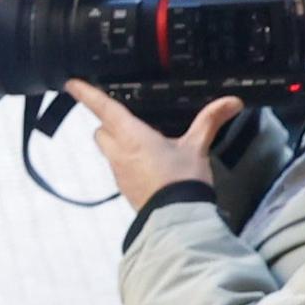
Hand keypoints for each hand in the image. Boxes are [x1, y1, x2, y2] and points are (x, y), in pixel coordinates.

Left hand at [62, 82, 240, 210]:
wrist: (176, 220)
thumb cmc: (181, 181)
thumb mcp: (197, 147)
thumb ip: (210, 121)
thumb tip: (231, 102)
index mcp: (131, 137)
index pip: (104, 109)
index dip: (87, 94)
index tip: (73, 85)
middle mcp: (118, 153)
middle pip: (101, 130)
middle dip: (107, 122)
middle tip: (125, 116)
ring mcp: (119, 173)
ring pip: (108, 150)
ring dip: (118, 141)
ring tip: (144, 138)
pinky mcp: (125, 188)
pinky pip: (119, 167)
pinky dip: (128, 159)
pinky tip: (149, 161)